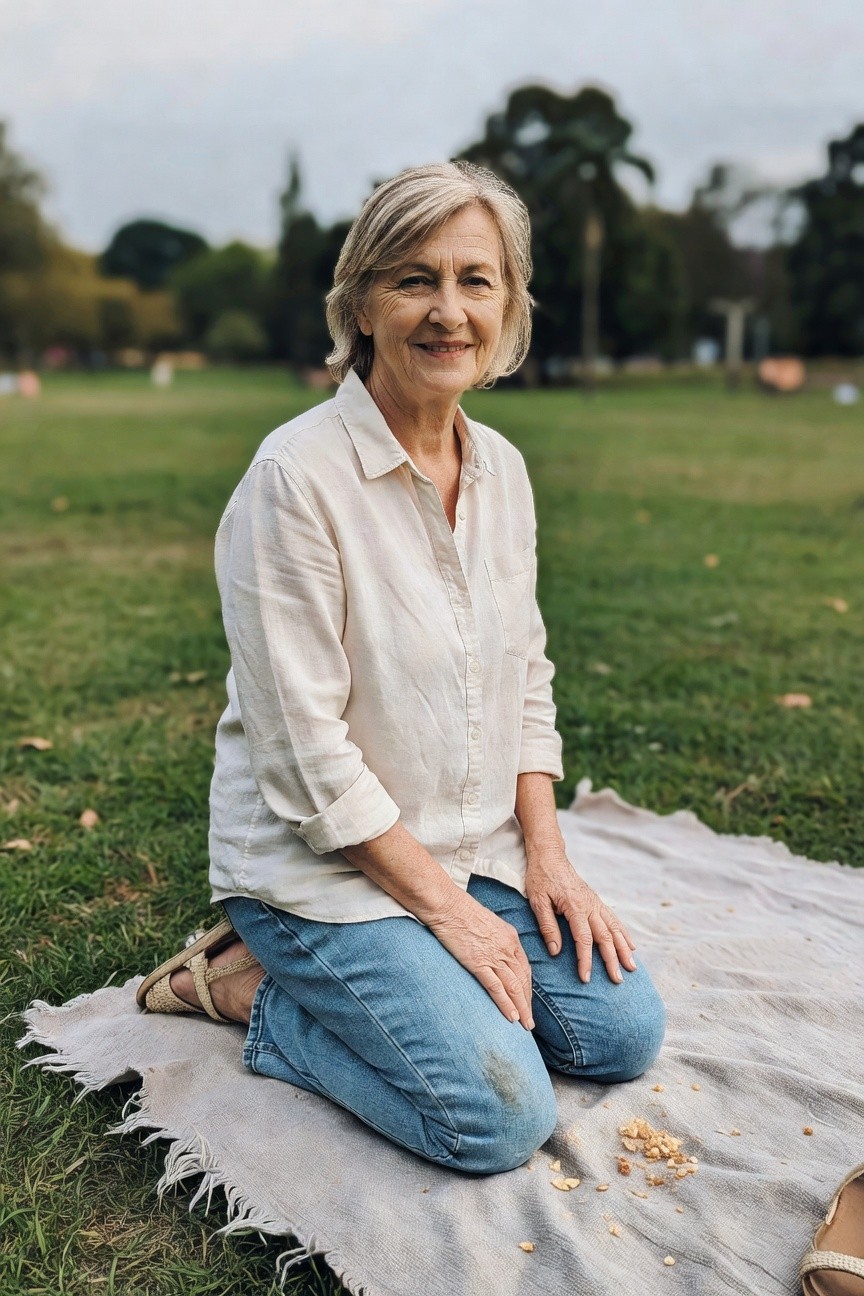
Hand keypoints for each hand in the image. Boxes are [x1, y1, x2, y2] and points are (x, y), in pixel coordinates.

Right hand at [426, 892, 534, 1029]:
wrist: (447, 905)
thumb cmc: (462, 911)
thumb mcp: (488, 922)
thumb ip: (496, 939)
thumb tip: (496, 951)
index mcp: (511, 938)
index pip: (524, 968)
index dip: (527, 988)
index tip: (527, 1001)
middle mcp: (507, 948)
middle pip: (523, 980)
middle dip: (528, 1003)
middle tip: (530, 1021)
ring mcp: (493, 956)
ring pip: (514, 987)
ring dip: (521, 1008)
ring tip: (524, 1025)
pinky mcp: (478, 963)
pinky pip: (496, 988)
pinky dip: (506, 1004)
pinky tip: (511, 1016)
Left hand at [525, 849, 636, 984]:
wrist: (550, 855)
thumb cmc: (541, 878)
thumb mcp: (537, 901)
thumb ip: (547, 926)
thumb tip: (556, 952)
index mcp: (575, 906)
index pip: (584, 939)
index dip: (585, 960)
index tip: (586, 978)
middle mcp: (590, 905)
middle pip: (605, 937)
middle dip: (612, 960)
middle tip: (617, 981)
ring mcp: (596, 903)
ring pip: (615, 929)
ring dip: (624, 949)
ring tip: (632, 967)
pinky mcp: (596, 901)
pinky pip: (614, 920)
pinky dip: (624, 934)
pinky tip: (631, 946)